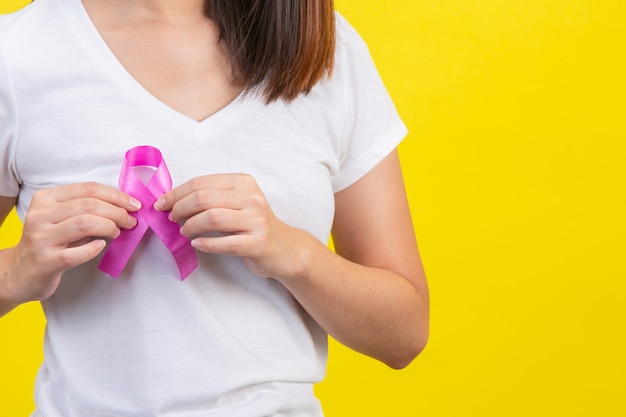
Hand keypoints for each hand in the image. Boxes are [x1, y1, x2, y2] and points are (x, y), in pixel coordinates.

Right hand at [6, 182, 140, 302]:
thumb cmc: (49, 242)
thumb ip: (85, 209)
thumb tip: (124, 206)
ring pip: (84, 223)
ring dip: (109, 226)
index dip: (116, 195)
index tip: (134, 204)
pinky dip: (94, 248)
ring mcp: (41, 238)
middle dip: (117, 212)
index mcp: (45, 199)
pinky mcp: (45, 261)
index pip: (88, 189)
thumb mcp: (61, 218)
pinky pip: (76, 253)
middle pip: (89, 205)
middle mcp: (40, 215)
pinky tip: (101, 246)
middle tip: (131, 221)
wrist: (20, 272)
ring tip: (118, 232)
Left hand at [155, 174, 302, 278]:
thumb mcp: (237, 202)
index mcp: (243, 182)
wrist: (283, 248)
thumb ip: (211, 197)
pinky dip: (206, 244)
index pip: (202, 183)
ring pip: (212, 218)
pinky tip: (197, 244)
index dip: (177, 193)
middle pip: (204, 198)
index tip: (162, 203)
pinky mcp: (258, 243)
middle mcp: (252, 198)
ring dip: (191, 225)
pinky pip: (226, 243)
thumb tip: (172, 199)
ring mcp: (257, 220)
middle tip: (171, 218)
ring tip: (184, 231)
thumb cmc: (253, 225)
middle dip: (180, 208)